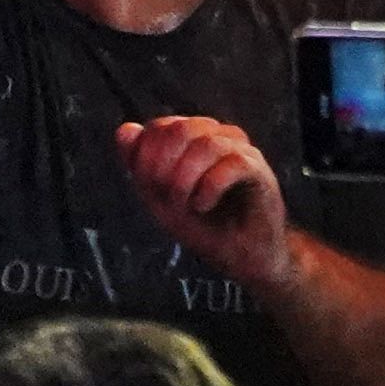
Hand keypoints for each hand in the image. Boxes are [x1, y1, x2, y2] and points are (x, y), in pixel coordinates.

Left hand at [119, 113, 302, 290]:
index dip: (146, 156)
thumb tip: (124, 129)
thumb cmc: (204, 226)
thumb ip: (140, 167)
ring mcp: (242, 151)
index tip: (149, 187)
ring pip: (206, 143)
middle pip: (182, 129)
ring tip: (185, 205)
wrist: (242, 258)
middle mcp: (219, 137)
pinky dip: (209, 188)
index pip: (162, 127)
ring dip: (185, 180)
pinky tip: (204, 205)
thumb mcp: (160, 200)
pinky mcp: (260, 170)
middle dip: (163, 167)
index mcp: (194, 140)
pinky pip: (232, 163)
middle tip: (167, 198)